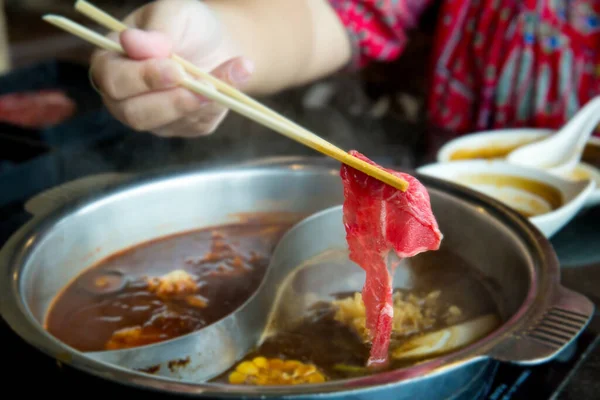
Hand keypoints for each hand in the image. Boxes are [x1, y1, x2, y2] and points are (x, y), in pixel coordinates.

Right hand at [90, 0, 253, 136]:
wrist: (218, 43)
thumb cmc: (187, 25)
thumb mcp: (175, 14)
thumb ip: (157, 30)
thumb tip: (132, 42)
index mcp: (112, 62)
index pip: (112, 80)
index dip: (142, 78)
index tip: (175, 69)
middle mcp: (126, 97)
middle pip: (135, 114)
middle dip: (173, 101)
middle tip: (205, 84)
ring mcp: (154, 117)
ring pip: (171, 123)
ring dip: (204, 101)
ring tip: (235, 71)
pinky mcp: (183, 127)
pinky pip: (197, 124)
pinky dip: (220, 103)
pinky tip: (238, 77)